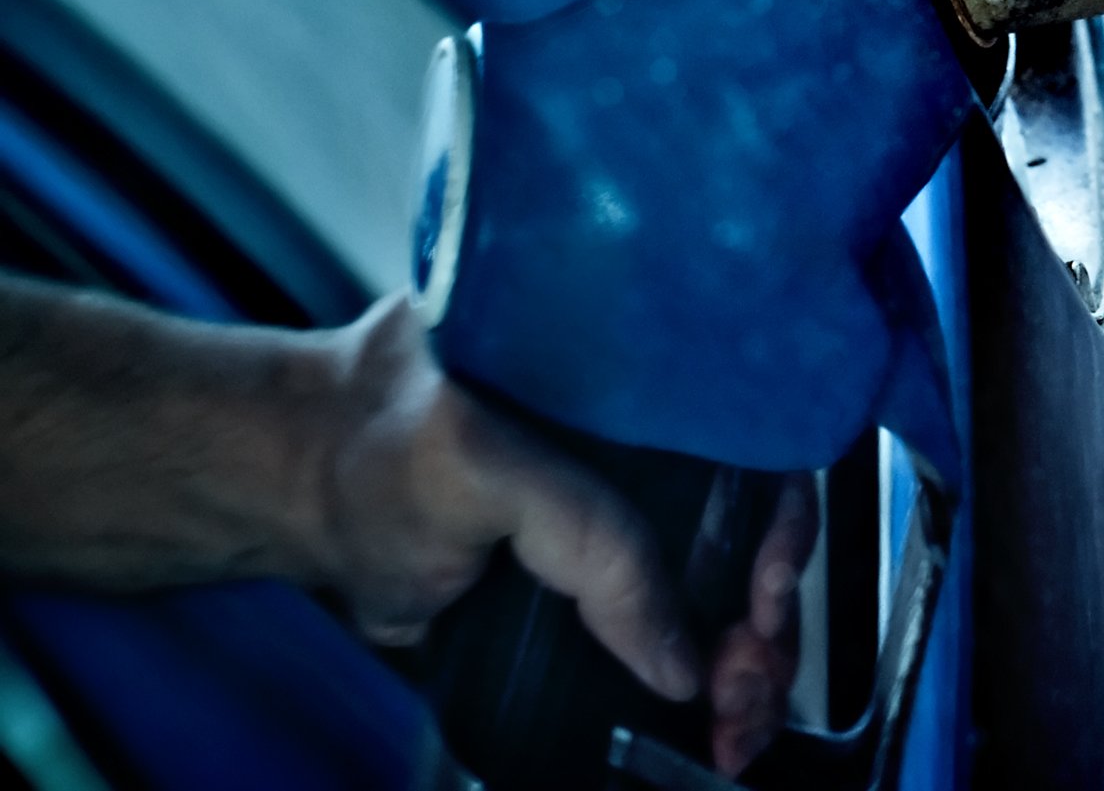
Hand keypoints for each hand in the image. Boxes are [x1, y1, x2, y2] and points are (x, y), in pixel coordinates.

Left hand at [309, 296, 811, 772]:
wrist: (298, 493)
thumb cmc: (379, 444)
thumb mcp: (485, 466)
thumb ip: (589, 541)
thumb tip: (681, 665)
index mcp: (656, 394)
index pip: (762, 457)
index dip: (782, 535)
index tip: (761, 604)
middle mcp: (663, 450)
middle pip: (757, 543)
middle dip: (767, 629)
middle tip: (743, 695)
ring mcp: (632, 522)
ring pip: (728, 600)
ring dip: (748, 670)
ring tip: (735, 732)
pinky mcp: (599, 585)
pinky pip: (678, 635)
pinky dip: (707, 687)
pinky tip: (716, 729)